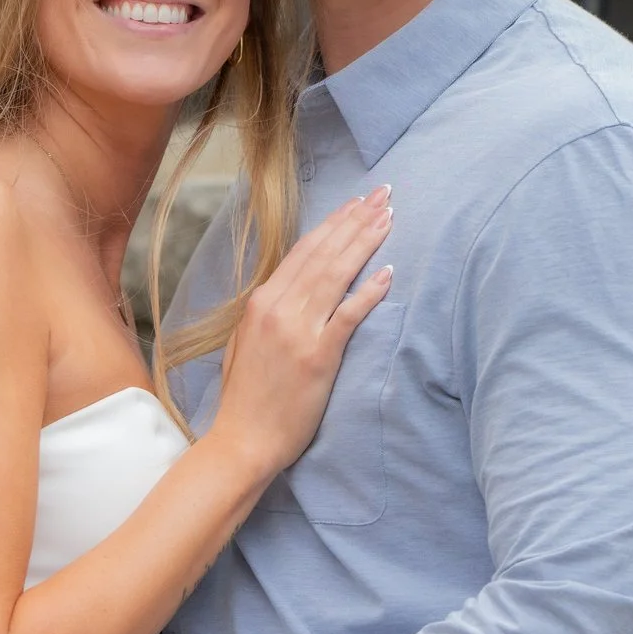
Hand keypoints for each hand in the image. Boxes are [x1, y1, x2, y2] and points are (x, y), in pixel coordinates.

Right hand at [206, 185, 394, 476]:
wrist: (243, 439)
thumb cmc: (246, 397)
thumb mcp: (246, 343)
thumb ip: (268, 313)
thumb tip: (289, 291)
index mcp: (261, 302)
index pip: (304, 251)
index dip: (334, 224)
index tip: (356, 204)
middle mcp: (278, 308)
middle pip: (324, 253)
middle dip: (356, 220)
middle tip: (384, 194)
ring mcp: (298, 331)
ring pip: (337, 274)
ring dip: (366, 242)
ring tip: (389, 217)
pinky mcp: (318, 356)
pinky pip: (349, 315)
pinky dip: (369, 291)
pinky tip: (389, 271)